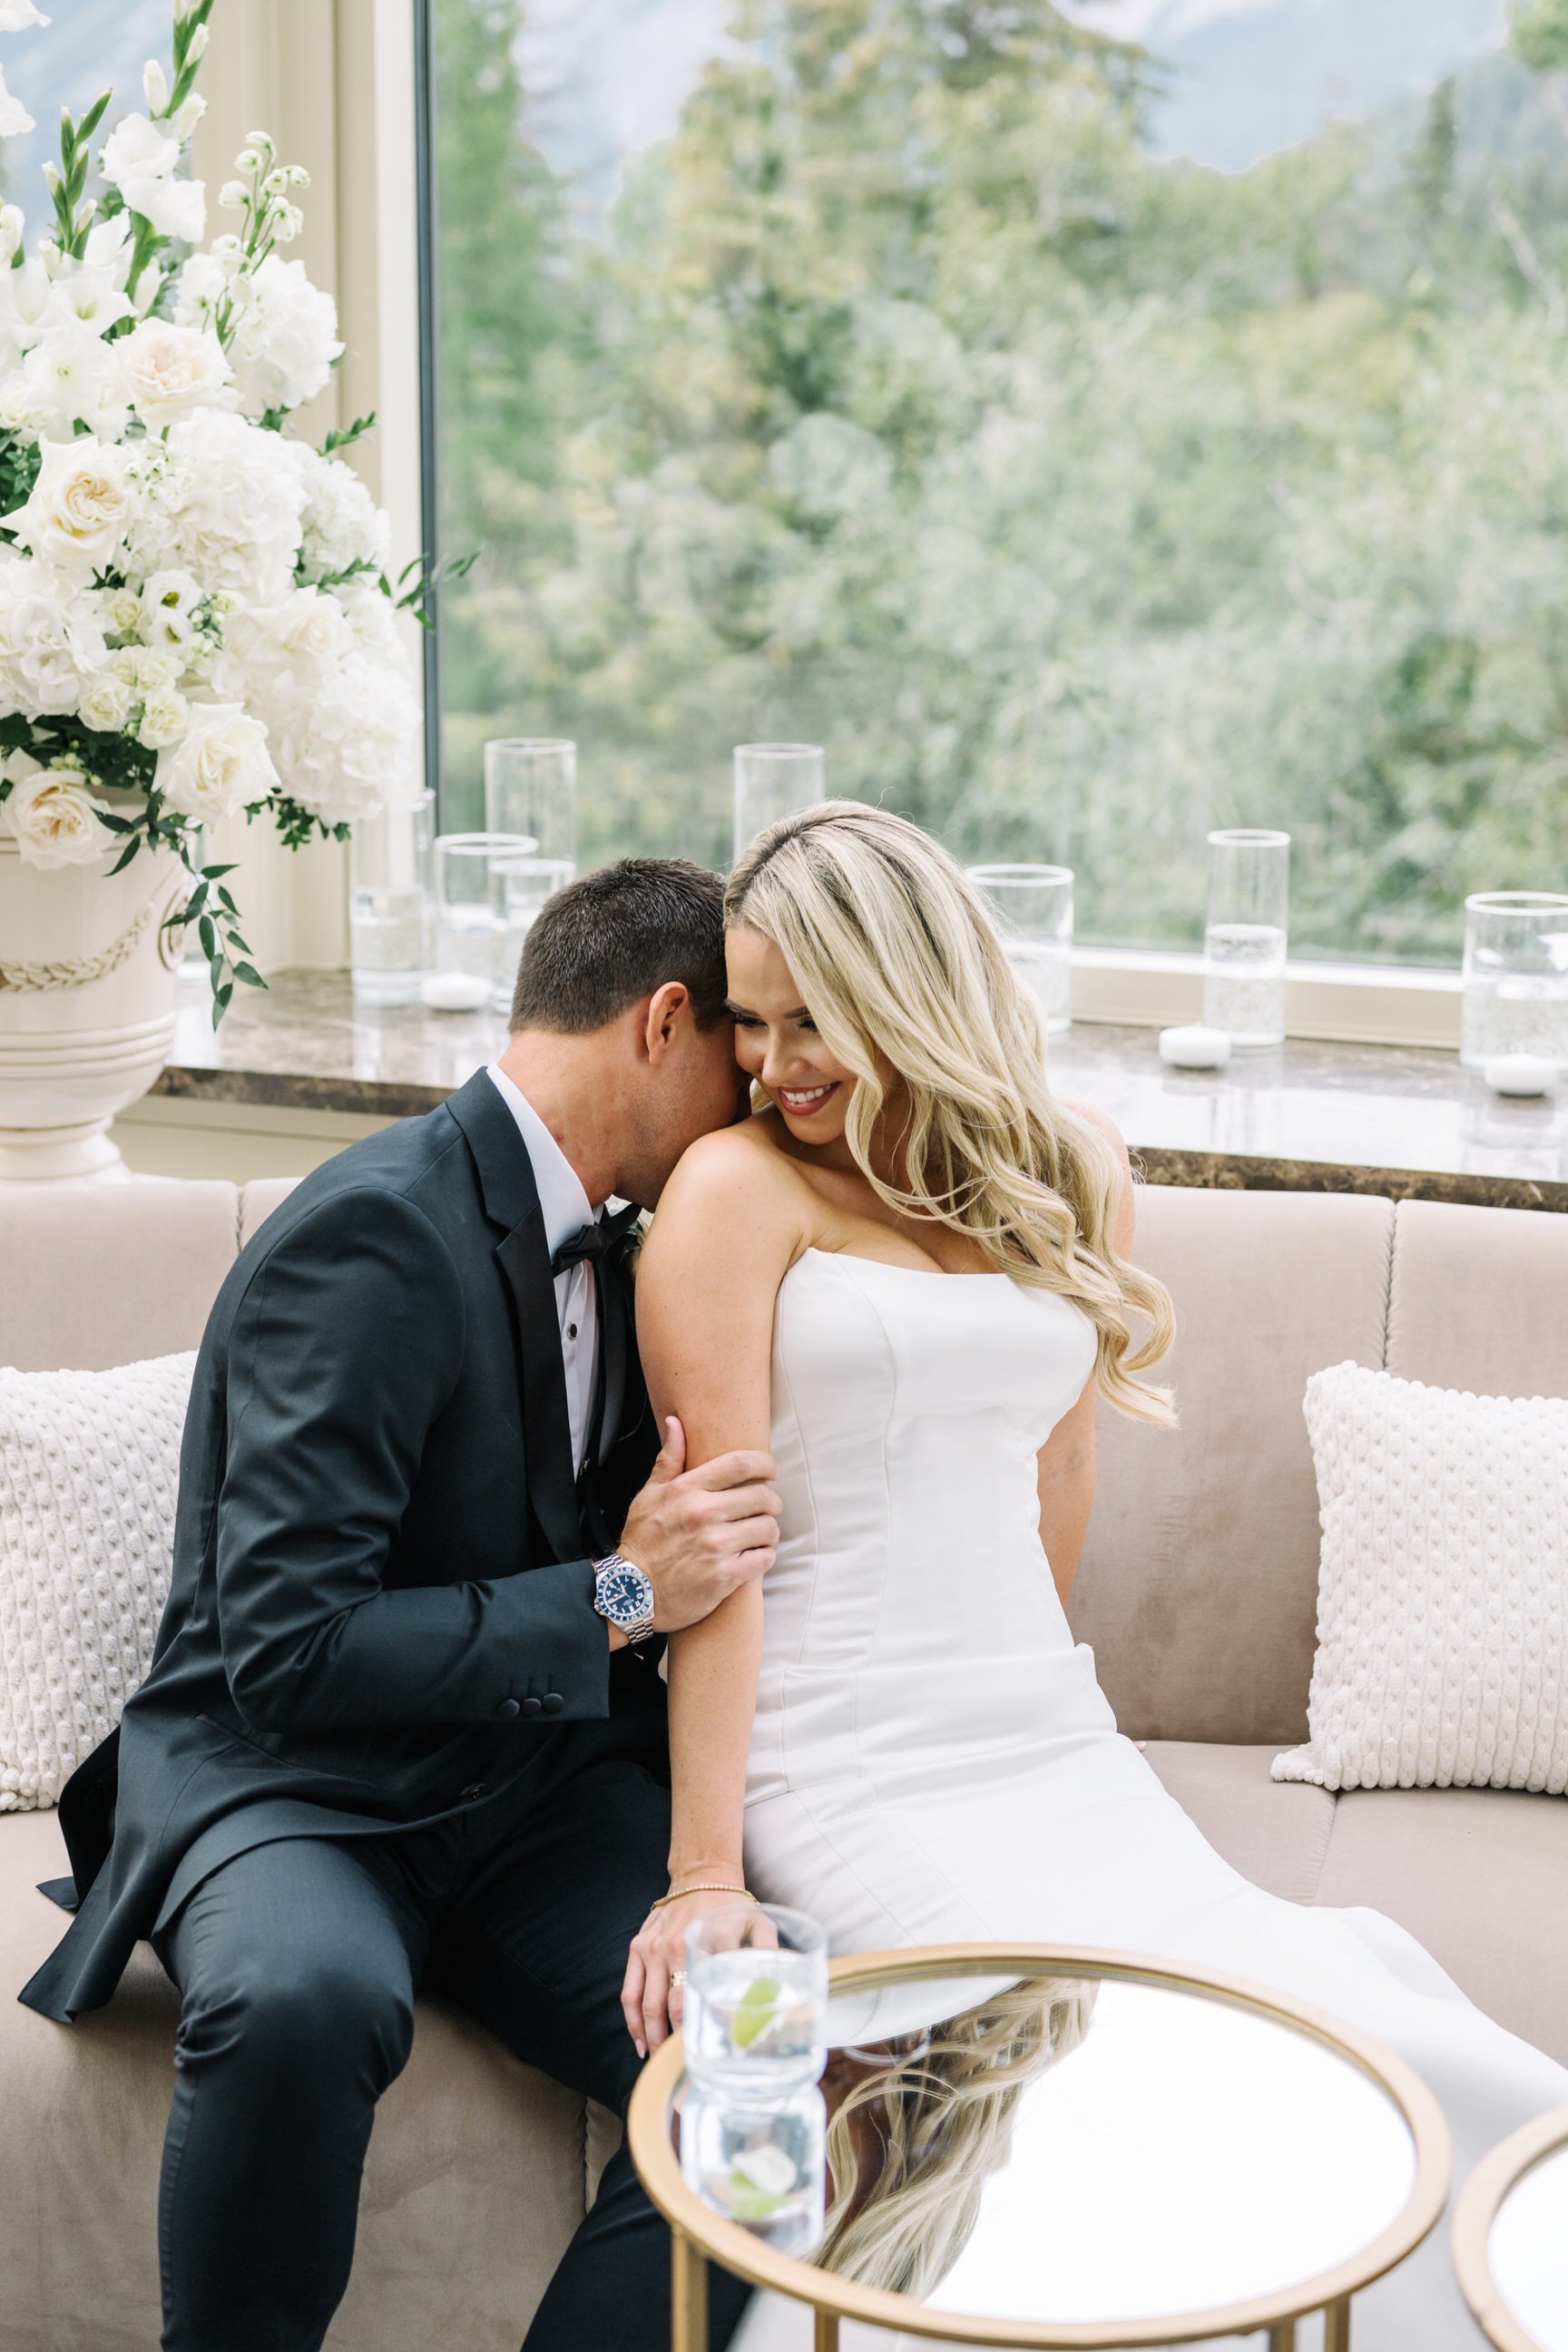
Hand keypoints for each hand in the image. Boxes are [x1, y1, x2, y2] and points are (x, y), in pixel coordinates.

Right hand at [619, 1417, 780, 1633]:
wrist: (630, 1594)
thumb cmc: (641, 1543)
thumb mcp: (648, 1496)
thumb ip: (668, 1460)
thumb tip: (675, 1423)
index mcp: (687, 1490)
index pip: (740, 1464)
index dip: (765, 1463)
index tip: (772, 1470)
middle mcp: (704, 1514)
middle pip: (761, 1496)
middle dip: (771, 1501)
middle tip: (768, 1508)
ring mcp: (716, 1546)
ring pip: (767, 1528)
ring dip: (769, 1531)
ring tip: (761, 1534)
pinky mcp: (724, 1576)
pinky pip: (764, 1558)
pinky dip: (764, 1556)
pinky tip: (755, 1556)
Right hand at [621, 1890, 776, 2058]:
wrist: (700, 1875)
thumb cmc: (732, 1906)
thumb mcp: (759, 1923)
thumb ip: (768, 1954)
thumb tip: (779, 1992)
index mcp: (705, 1942)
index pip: (700, 1996)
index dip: (701, 2028)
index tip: (708, 2052)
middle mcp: (674, 1946)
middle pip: (670, 2007)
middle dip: (674, 2041)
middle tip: (683, 2067)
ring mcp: (652, 1948)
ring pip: (646, 2003)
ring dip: (651, 2036)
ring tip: (659, 2061)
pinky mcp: (638, 1947)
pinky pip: (629, 1990)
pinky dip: (632, 2019)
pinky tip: (641, 2040)